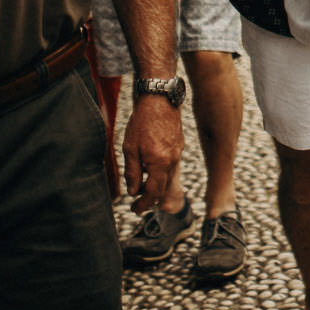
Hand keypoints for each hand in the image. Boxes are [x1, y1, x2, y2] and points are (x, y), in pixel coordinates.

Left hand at [123, 94, 183, 212]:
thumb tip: (133, 191)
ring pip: (168, 177)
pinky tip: (151, 169)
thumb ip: (132, 172)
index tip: (135, 210)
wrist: (159, 100)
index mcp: (160, 163)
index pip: (153, 193)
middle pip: (163, 188)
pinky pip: (171, 166)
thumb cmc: (142, 122)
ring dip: (156, 186)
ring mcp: (178, 153)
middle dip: (150, 198)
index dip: (144, 204)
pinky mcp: (179, 146)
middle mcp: (172, 161)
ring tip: (142, 187)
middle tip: (137, 203)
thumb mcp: (130, 149)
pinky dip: (161, 173)